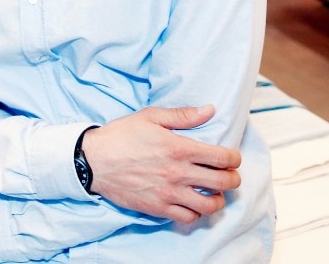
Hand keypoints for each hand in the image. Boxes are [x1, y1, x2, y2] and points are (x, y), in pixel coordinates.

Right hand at [83, 105, 241, 223]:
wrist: (93, 160)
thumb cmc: (121, 135)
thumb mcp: (151, 117)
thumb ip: (183, 115)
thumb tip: (210, 110)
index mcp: (179, 148)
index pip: (222, 157)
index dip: (234, 158)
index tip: (232, 157)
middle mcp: (178, 173)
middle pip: (223, 182)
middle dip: (233, 179)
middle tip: (229, 175)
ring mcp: (169, 193)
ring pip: (210, 205)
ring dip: (218, 199)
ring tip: (213, 192)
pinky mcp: (158, 208)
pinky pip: (188, 217)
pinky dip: (196, 212)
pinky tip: (192, 203)